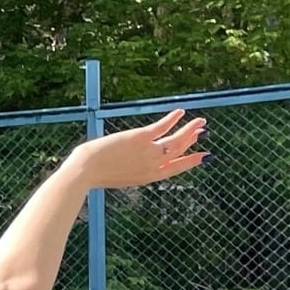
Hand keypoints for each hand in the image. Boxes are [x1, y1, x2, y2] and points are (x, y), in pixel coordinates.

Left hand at [68, 109, 207, 191]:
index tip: (204, 156)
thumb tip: (133, 160)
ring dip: (190, 129)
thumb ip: (132, 169)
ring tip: (201, 121)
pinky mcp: (141, 138)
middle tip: (202, 131)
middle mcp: (153, 166)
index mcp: (148, 177)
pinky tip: (180, 112)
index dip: (191, 161)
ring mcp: (148, 152)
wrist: (85, 172)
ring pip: (177, 140)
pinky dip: (173, 119)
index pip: (176, 168)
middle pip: (179, 151)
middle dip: (192, 141)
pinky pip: (162, 127)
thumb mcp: (119, 175)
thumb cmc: (95, 174)